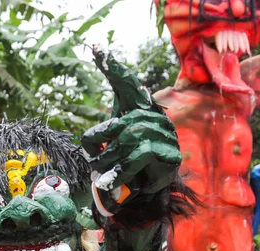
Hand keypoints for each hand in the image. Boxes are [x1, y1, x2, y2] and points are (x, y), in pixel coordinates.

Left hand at [81, 48, 180, 203]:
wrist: (148, 192)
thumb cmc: (127, 164)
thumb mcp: (111, 147)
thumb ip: (101, 136)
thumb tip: (89, 139)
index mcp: (141, 110)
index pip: (128, 85)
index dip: (114, 68)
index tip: (97, 49)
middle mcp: (156, 117)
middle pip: (120, 122)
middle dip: (100, 144)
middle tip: (92, 161)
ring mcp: (166, 135)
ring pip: (128, 139)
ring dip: (109, 160)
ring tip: (101, 175)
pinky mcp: (170, 154)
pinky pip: (140, 156)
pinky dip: (122, 170)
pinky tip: (112, 181)